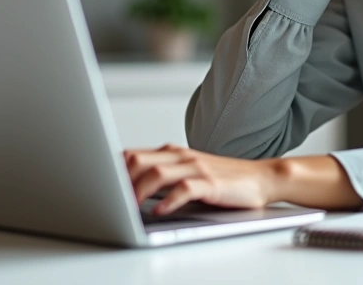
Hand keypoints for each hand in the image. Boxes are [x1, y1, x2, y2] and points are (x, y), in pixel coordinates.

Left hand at [124, 144, 277, 214]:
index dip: (114, 170)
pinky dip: (168, 201)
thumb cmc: (224, 179)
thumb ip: (164, 176)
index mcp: (173, 153)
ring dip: (138, 191)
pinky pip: (184, 189)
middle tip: (111, 200)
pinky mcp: (211, 183)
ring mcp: (197, 168)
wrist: (262, 178)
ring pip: (157, 173)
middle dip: (120, 181)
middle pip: (139, 160)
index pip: (133, 154)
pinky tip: (159, 211)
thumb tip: (131, 189)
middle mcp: (182, 157)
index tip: (100, 186)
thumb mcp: (189, 172)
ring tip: (128, 207)